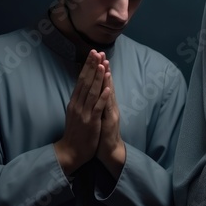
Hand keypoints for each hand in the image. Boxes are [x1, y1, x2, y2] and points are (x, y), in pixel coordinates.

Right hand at [54, 50, 108, 174]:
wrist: (70, 152)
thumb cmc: (75, 133)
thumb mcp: (74, 113)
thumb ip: (78, 100)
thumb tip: (82, 87)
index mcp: (74, 102)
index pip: (81, 80)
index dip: (87, 66)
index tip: (92, 53)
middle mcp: (78, 105)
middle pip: (85, 82)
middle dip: (92, 66)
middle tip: (97, 52)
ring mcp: (84, 113)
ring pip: (92, 92)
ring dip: (97, 78)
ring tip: (103, 65)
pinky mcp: (91, 122)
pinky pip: (97, 108)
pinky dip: (102, 97)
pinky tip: (106, 88)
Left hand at [96, 59, 124, 178]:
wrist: (109, 152)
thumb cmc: (102, 134)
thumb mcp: (99, 116)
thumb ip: (98, 103)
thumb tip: (94, 91)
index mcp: (106, 104)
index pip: (103, 84)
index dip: (100, 70)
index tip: (97, 57)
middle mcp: (110, 106)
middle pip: (107, 84)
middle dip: (103, 69)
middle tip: (102, 54)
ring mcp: (111, 113)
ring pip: (109, 93)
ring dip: (107, 79)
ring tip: (105, 65)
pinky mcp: (110, 122)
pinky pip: (108, 108)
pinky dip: (108, 97)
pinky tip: (108, 88)